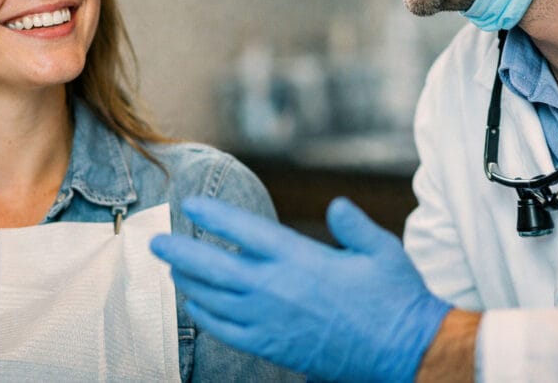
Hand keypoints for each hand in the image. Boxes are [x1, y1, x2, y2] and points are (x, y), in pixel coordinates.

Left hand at [150, 196, 451, 382]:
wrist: (403, 352)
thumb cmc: (394, 299)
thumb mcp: (381, 250)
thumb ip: (353, 225)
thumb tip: (335, 206)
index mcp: (300, 259)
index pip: (245, 231)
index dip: (214, 216)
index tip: (191, 205)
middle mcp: (277, 289)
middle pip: (214, 266)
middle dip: (180, 252)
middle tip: (155, 242)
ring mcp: (270, 321)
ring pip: (213, 300)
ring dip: (189, 283)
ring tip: (173, 271)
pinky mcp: (273, 347)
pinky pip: (226, 331)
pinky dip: (206, 317)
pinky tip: (197, 307)